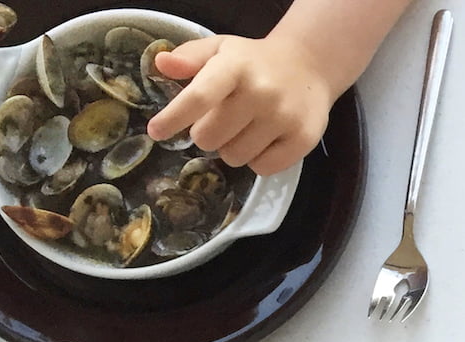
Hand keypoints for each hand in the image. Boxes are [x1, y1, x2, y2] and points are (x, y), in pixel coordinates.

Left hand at [144, 34, 336, 175]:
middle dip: (206, 135)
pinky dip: (257, 160)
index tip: (156, 132)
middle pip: (211, 137)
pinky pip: (264, 168)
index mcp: (235, 66)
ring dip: (231, 149)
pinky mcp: (303, 139)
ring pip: (236, 157)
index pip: (199, 97)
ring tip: (243, 131)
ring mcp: (284, 117)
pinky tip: (263, 142)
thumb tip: (162, 64)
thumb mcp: (221, 49)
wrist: (309, 66)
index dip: (173, 118)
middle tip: (218, 123)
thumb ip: (189, 57)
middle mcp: (261, 92)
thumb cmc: (254, 61)